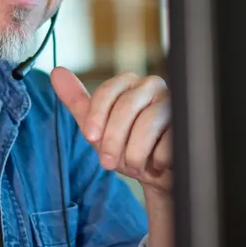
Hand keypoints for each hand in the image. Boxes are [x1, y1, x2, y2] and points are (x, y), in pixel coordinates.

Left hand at [51, 67, 172, 192]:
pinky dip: (157, 159)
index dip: (97, 115)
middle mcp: (153, 87)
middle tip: (109, 163)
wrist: (156, 173)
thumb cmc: (127, 146)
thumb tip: (56, 72)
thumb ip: (78, 101)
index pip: (109, 90)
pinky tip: (157, 163)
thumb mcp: (98, 127)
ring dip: (135, 153)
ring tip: (135, 165)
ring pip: (148, 123)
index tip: (90, 138)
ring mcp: (174, 103)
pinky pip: (168, 141)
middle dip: (114, 140)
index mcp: (130, 84)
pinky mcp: (189, 123)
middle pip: (127, 106)